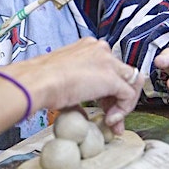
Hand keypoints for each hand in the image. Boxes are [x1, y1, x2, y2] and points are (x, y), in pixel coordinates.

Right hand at [20, 38, 143, 133]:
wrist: (37, 81)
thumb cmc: (41, 81)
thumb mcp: (65, 82)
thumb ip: (80, 92)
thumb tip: (83, 109)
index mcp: (87, 48)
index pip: (109, 68)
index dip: (108, 91)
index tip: (103, 106)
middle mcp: (100, 50)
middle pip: (122, 75)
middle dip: (117, 100)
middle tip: (110, 117)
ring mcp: (108, 62)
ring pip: (131, 83)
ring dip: (123, 105)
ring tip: (110, 120)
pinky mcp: (112, 77)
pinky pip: (128, 95)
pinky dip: (123, 110)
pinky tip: (109, 119)